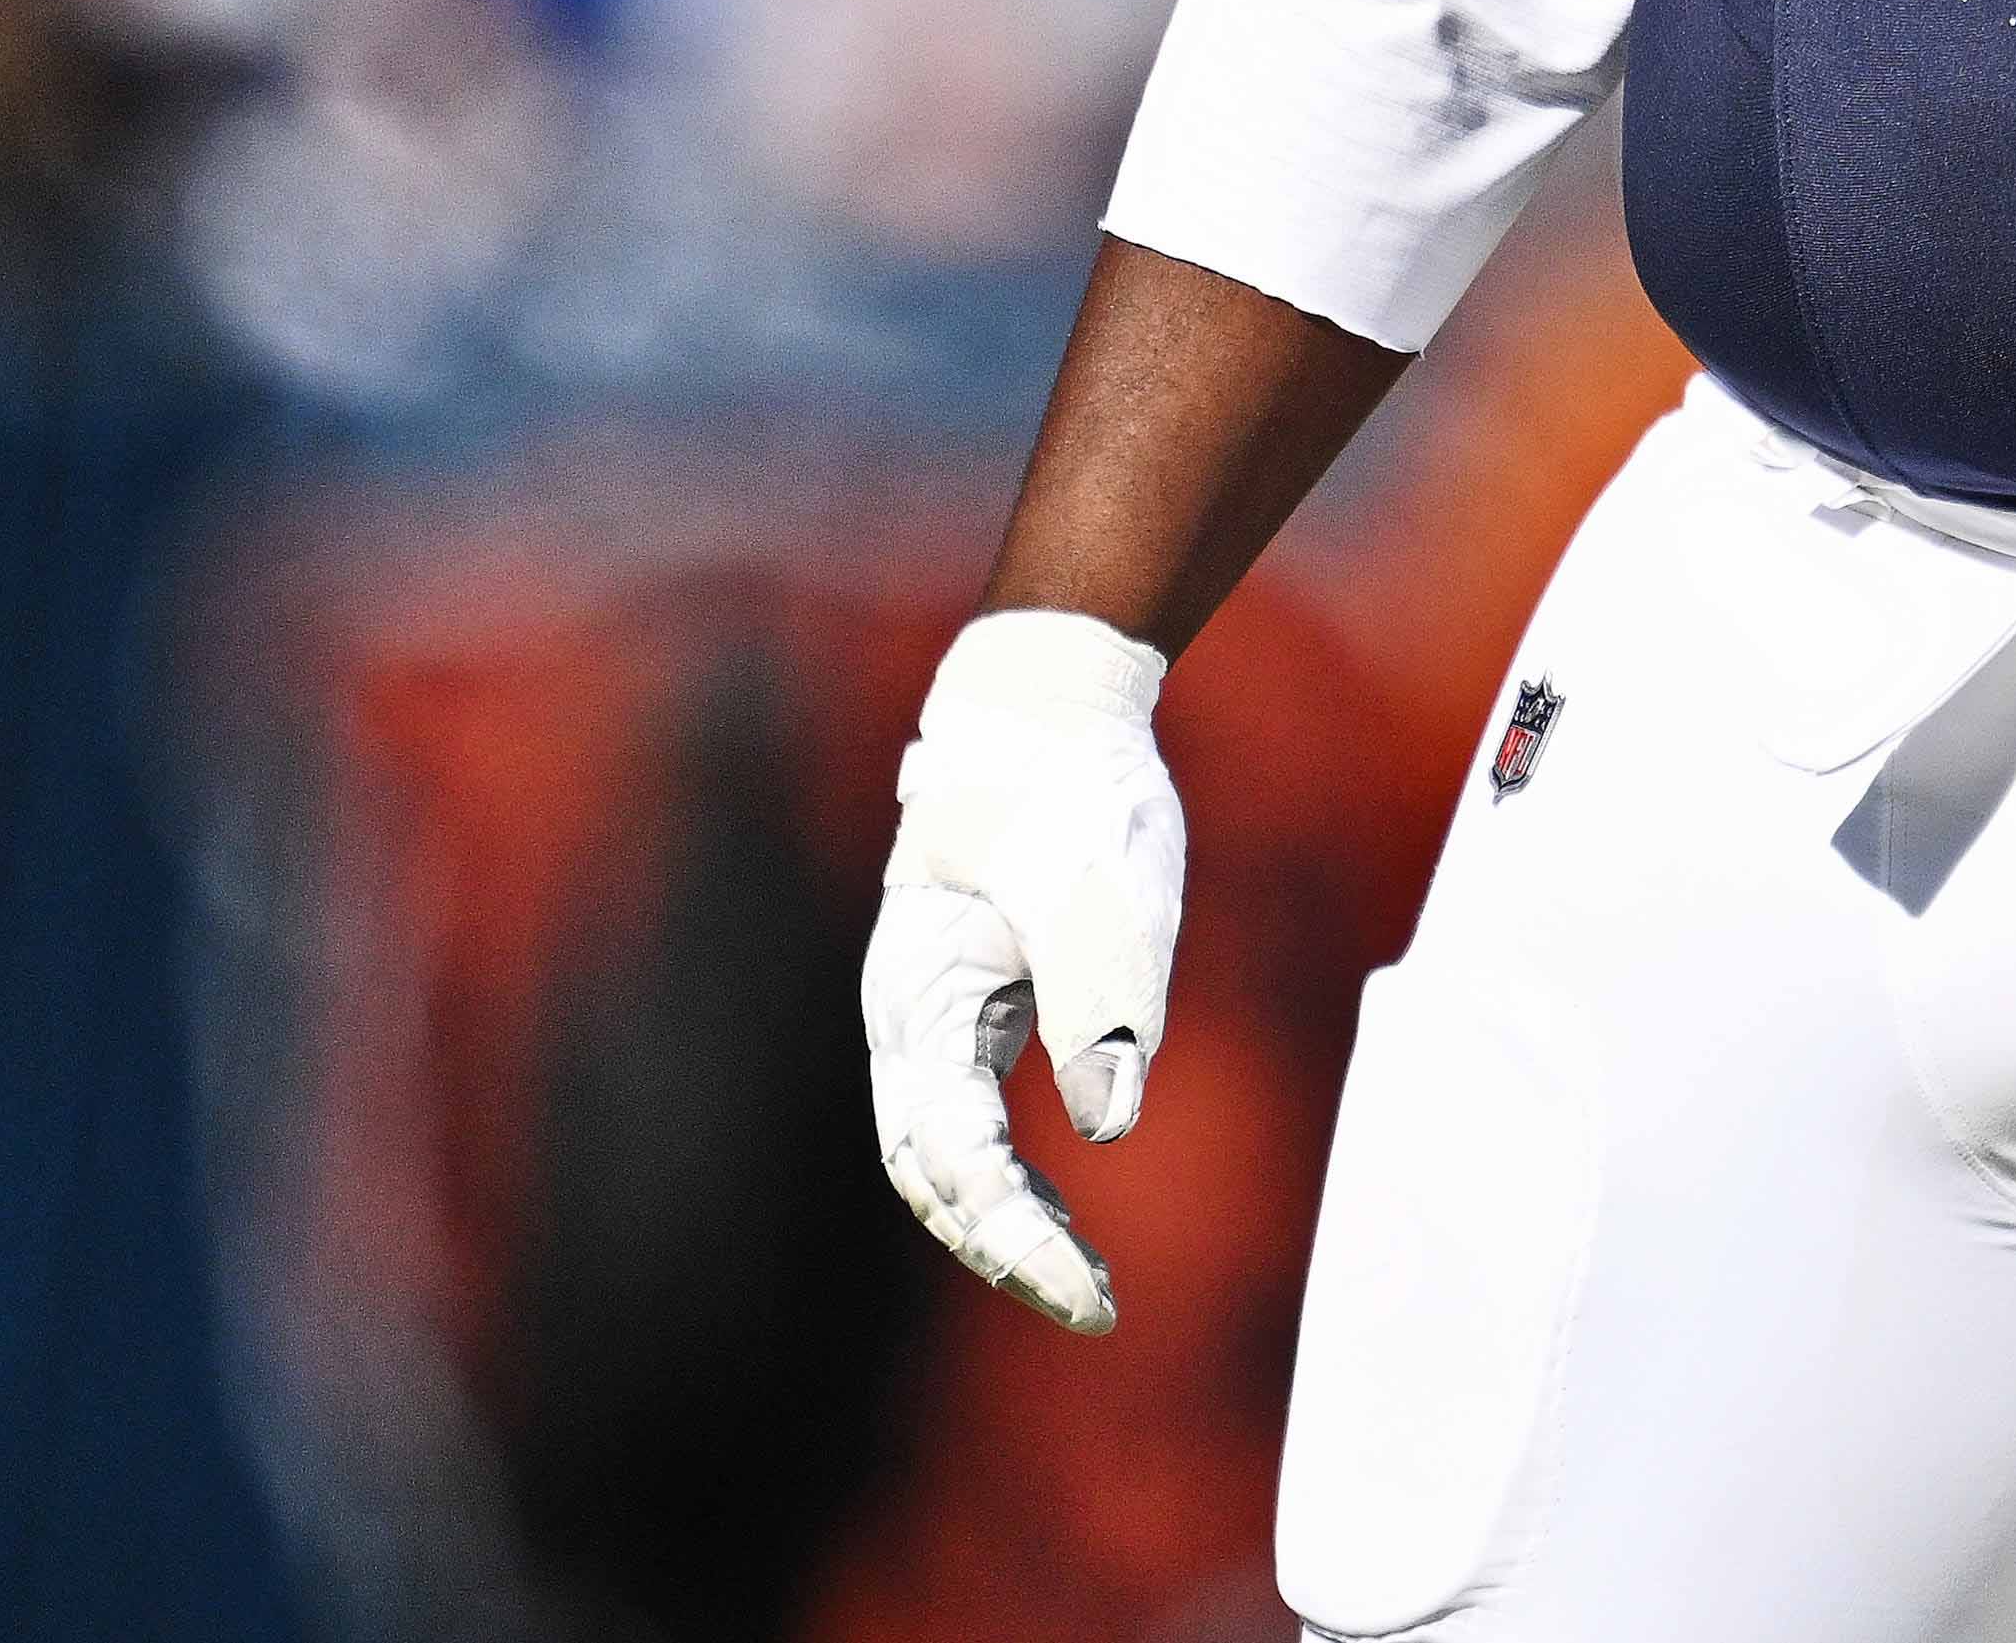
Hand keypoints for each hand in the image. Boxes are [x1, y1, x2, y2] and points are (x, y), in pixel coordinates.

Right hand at [861, 609, 1182, 1334]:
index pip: (956, 1156)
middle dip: (1005, 1252)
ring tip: (1083, 1284)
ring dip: (1002, 1228)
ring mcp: (930, 1018)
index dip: (1016, 1235)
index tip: (1089, 1294)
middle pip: (932, 1176)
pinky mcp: (970, 1008)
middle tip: (1094, 1308)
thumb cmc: (1072, 792)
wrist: (1045, 708)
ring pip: (942, 1158)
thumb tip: (1108, 1127)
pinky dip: (1007, 1181)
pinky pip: (968, 1122)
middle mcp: (907, 1022)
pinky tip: (1058, 1211)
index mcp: (923, 999)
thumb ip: (1103, 1001)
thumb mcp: (1100, 890)